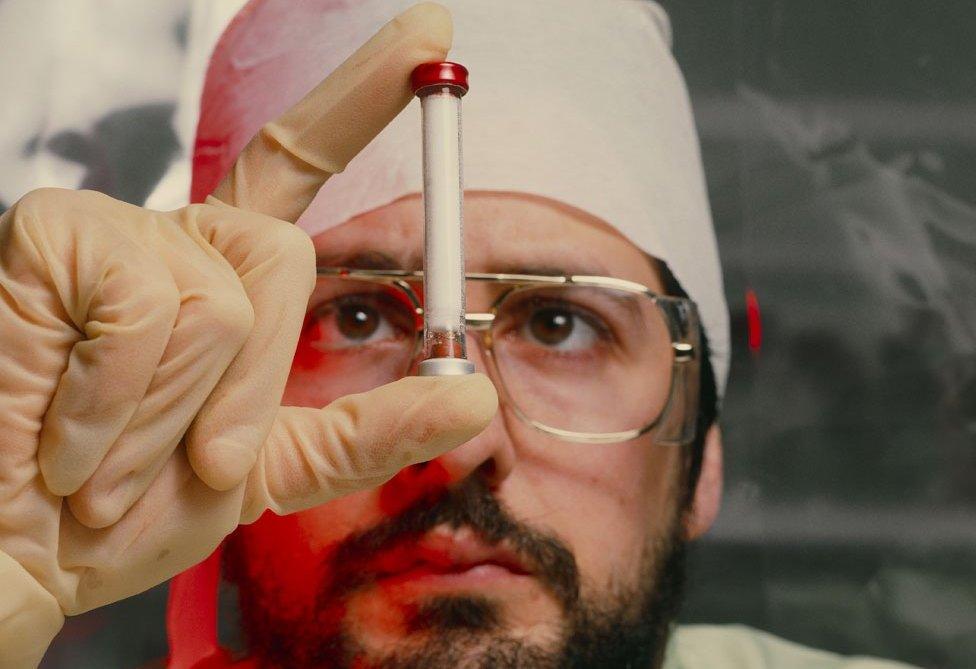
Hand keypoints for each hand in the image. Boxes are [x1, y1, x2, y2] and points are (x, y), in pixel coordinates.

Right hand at [0, 3, 494, 661]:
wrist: (20, 552)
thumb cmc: (131, 510)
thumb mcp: (272, 468)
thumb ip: (371, 429)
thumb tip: (477, 399)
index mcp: (228, 275)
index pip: (301, 159)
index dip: (364, 93)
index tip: (429, 33)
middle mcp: (180, 239)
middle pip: (283, 255)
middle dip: (250, 387)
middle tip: (193, 460)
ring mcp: (117, 230)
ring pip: (219, 299)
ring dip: (175, 413)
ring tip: (113, 459)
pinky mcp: (54, 234)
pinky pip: (143, 306)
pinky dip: (119, 400)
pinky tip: (72, 438)